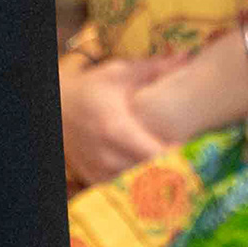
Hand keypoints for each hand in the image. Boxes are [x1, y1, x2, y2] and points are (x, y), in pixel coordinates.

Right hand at [59, 51, 184, 187]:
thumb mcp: (121, 72)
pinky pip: (121, 190)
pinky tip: (146, 175)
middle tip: (186, 162)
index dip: (176, 157)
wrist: (57, 105)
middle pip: (149, 177)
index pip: (154, 156)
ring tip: (169, 169)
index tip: (190, 150)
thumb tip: (187, 56)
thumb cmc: (91, 87)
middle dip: (169, 171)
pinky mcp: (94, 179)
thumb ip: (156, 68)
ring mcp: (98, 171)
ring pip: (135, 188)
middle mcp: (107, 156)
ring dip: (153, 181)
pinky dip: (135, 186)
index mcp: (116, 129)